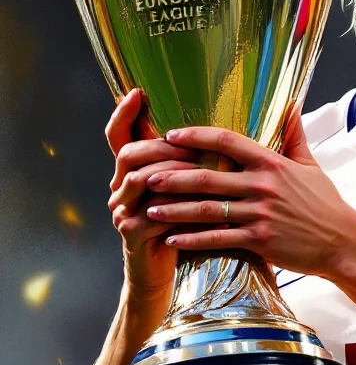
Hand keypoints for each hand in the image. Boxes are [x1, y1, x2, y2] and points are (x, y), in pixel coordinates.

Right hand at [105, 89, 205, 299]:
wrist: (165, 272)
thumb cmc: (183, 227)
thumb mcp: (188, 191)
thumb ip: (196, 162)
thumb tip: (227, 133)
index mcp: (133, 171)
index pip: (118, 135)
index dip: (124, 114)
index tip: (137, 92)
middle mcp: (121, 187)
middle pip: (129, 153)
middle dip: (162, 146)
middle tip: (192, 144)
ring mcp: (123, 211)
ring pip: (140, 180)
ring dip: (173, 173)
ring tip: (203, 171)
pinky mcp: (132, 234)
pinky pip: (152, 214)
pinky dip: (180, 209)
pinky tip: (207, 209)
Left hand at [143, 107, 355, 278]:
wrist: (343, 242)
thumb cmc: (325, 204)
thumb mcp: (311, 165)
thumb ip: (294, 136)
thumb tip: (290, 105)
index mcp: (272, 163)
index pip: (226, 141)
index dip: (196, 136)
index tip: (170, 136)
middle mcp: (262, 186)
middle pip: (207, 177)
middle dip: (172, 176)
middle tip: (145, 175)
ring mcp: (259, 214)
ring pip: (206, 210)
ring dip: (174, 210)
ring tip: (149, 209)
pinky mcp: (259, 241)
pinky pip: (218, 239)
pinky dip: (192, 240)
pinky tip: (171, 240)